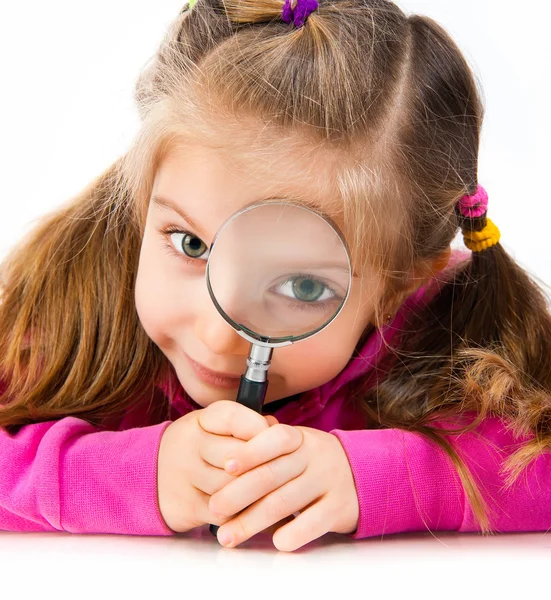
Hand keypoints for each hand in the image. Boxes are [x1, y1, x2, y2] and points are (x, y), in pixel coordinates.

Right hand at [157, 401, 276, 532]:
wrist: (150, 474)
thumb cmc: (199, 447)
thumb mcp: (216, 427)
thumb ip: (247, 425)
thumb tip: (276, 429)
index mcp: (202, 419)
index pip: (234, 418)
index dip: (260, 429)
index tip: (276, 440)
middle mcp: (190, 444)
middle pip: (237, 457)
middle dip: (262, 466)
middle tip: (281, 471)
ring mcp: (186, 475)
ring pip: (232, 487)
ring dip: (256, 493)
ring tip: (273, 492)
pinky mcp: (187, 505)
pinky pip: (225, 513)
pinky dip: (243, 515)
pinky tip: (254, 510)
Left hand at [206, 424, 359, 550]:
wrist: (362, 474)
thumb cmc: (311, 461)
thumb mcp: (295, 443)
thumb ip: (265, 442)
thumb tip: (228, 451)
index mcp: (298, 438)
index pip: (274, 438)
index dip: (250, 451)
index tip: (225, 466)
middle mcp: (313, 456)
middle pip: (271, 474)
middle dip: (238, 493)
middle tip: (214, 508)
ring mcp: (328, 481)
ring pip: (285, 502)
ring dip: (252, 521)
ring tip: (227, 535)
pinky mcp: (339, 507)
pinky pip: (313, 522)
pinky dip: (293, 533)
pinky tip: (274, 542)